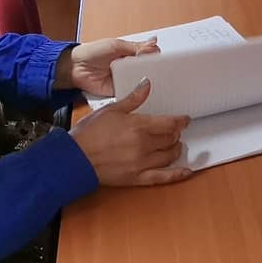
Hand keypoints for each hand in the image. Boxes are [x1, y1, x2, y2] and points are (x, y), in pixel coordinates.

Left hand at [54, 37, 158, 99]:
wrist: (75, 67)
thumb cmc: (93, 52)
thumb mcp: (116, 45)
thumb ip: (135, 47)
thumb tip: (154, 43)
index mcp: (131, 53)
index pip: (149, 56)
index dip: (157, 58)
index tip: (165, 61)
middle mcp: (130, 67)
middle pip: (148, 70)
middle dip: (155, 72)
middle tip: (163, 73)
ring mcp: (125, 79)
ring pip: (141, 82)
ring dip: (147, 83)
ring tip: (156, 83)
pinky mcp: (119, 91)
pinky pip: (131, 93)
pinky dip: (136, 94)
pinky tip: (144, 93)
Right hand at [68, 80, 191, 186]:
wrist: (75, 158)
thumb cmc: (90, 132)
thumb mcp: (112, 109)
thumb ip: (133, 98)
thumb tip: (147, 83)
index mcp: (139, 126)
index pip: (169, 123)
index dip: (180, 121)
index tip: (185, 119)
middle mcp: (144, 145)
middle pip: (170, 139)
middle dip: (176, 134)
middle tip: (176, 131)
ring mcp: (142, 163)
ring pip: (169, 156)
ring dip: (175, 149)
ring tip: (175, 145)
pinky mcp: (137, 178)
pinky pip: (162, 177)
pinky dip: (177, 175)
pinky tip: (186, 171)